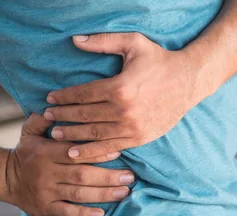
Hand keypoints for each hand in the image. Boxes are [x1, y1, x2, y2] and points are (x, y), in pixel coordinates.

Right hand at [5, 114, 134, 215]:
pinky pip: (67, 212)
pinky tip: (101, 214)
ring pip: (79, 194)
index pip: (75, 152)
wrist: (4, 179)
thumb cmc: (26, 152)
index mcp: (46, 152)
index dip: (97, 153)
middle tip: (130, 177)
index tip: (119, 153)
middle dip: (108, 177)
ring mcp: (47, 191)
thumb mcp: (30, 132)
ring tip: (124, 192)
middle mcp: (47, 172)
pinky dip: (84, 214)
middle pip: (82, 175)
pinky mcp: (46, 208)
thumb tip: (53, 107)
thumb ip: (43, 120)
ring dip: (104, 194)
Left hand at [43, 33, 205, 159]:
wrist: (189, 81)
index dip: (64, 97)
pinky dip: (93, 152)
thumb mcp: (133, 43)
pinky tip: (77, 153)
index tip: (50, 100)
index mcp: (120, 87)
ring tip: (56, 136)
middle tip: (47, 119)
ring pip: (95, 134)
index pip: (83, 94)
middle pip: (85, 116)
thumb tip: (75, 41)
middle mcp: (124, 110)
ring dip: (73, 136)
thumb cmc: (160, 60)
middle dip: (63, 117)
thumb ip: (103, 42)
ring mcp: (132, 127)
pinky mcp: (140, 138)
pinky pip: (111, 147)